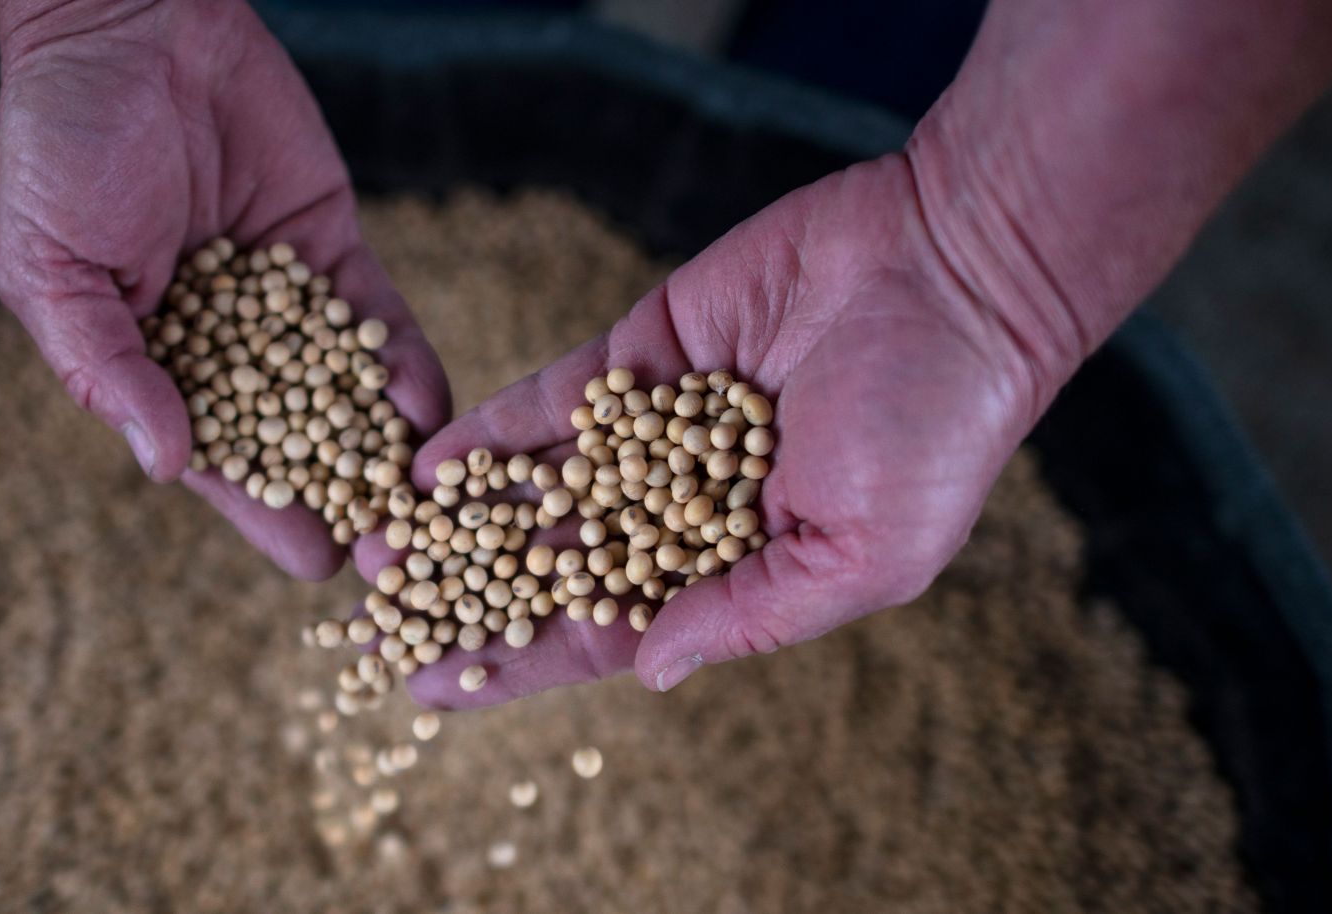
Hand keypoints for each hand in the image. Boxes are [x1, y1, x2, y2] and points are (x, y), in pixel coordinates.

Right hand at [0, 0, 449, 579]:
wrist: (129, 28)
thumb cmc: (62, 147)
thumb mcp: (54, 270)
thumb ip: (108, 368)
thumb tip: (167, 467)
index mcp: (151, 367)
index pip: (220, 459)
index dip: (268, 511)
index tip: (318, 563)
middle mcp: (226, 349)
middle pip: (299, 443)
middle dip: (347, 499)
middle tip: (402, 558)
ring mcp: (287, 302)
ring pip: (348, 389)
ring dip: (390, 444)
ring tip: (437, 502)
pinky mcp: (333, 249)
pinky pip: (377, 318)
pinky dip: (404, 361)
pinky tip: (430, 406)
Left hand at [398, 155, 1050, 707]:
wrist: (957, 271)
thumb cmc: (936, 426)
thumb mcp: (865, 555)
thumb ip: (750, 613)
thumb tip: (647, 674)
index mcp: (735, 567)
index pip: (608, 632)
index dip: (523, 661)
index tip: (436, 688)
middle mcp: (681, 506)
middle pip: (554, 563)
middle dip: (469, 591)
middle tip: (380, 615)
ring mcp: (654, 429)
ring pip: (539, 486)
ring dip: (459, 518)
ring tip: (374, 547)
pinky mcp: (641, 353)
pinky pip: (549, 403)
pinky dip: (490, 434)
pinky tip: (425, 464)